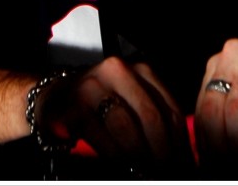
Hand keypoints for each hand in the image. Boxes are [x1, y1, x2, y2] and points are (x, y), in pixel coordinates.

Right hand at [35, 56, 194, 177]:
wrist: (55, 96)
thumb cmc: (101, 101)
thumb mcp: (132, 98)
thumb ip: (154, 113)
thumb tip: (180, 150)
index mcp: (140, 68)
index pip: (169, 107)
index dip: (179, 141)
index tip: (183, 161)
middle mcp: (117, 70)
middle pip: (150, 117)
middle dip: (161, 151)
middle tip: (166, 169)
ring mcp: (93, 86)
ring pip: (127, 127)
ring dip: (139, 155)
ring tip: (146, 170)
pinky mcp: (74, 106)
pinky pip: (102, 137)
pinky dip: (116, 156)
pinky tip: (123, 165)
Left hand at [194, 18, 237, 171]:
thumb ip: (232, 105)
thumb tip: (217, 144)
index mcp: (219, 61)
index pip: (202, 105)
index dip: (204, 137)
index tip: (207, 159)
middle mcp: (232, 55)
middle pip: (214, 108)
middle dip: (218, 143)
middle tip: (226, 166)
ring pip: (235, 109)